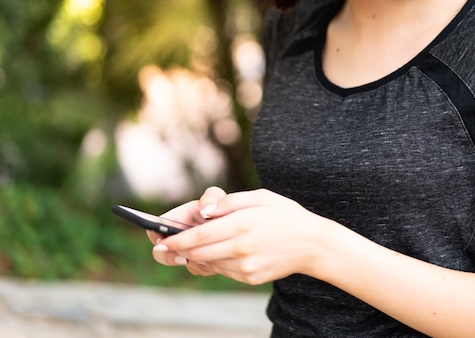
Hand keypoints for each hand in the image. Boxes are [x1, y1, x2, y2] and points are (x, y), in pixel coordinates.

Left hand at [151, 188, 331, 284]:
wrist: (312, 244)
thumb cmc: (284, 215)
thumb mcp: (260, 197)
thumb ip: (229, 202)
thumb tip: (204, 211)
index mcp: (242, 224)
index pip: (199, 235)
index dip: (177, 239)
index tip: (161, 239)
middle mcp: (242, 248)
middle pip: (199, 252)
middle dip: (180, 249)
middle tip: (166, 246)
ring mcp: (246, 266)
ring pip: (209, 263)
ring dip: (197, 255)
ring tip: (192, 246)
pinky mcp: (250, 277)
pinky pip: (224, 271)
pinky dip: (215, 262)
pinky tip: (220, 251)